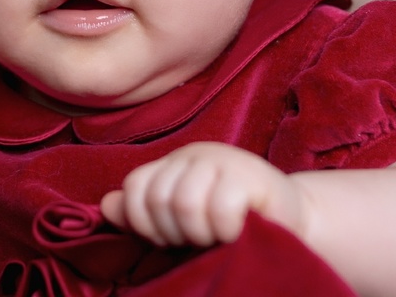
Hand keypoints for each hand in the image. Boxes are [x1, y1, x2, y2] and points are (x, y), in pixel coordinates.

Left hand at [99, 142, 302, 246]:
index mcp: (174, 164)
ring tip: (216, 237)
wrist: (288, 222)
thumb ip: (142, 213)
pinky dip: (224, 230)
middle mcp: (195, 156)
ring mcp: (224, 161)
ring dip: (199, 232)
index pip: (135, 187)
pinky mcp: (251, 176)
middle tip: (198, 239)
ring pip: (184, 201)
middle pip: (158, 197)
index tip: (167, 239)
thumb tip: (107, 205)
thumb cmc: (229, 225)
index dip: (144, 222)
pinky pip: (220, 206)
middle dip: (173, 231)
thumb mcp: (179, 222)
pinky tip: (236, 231)